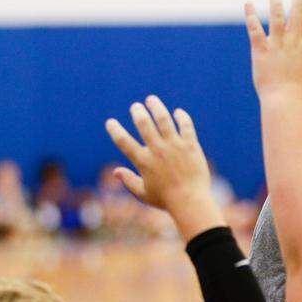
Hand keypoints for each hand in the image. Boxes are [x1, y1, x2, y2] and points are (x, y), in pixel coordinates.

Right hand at [105, 96, 222, 238]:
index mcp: (143, 161)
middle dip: (137, 112)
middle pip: (143, 124)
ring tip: (151, 100)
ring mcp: (175, 146)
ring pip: (163, 119)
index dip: (114, 130)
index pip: (123, 141)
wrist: (191, 202)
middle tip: (135, 107)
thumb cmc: (166, 200)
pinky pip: (186, 125)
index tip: (110, 122)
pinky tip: (177, 112)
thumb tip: (115, 172)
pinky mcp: (190, 145)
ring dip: (156, 107)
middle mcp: (157, 150)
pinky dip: (181, 116)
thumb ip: (129, 181)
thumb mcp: (144, 193)